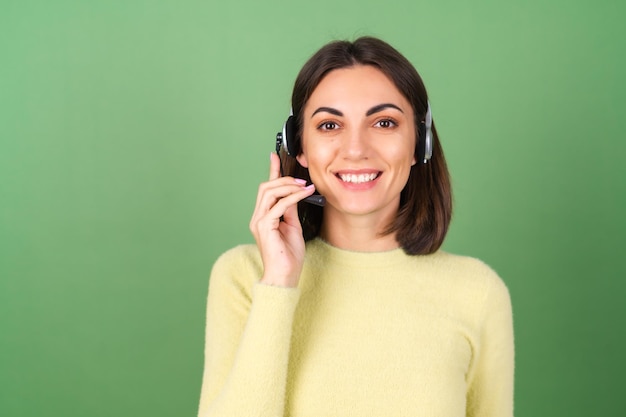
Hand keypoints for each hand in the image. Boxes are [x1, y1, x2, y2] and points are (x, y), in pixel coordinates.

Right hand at [249, 153, 315, 286]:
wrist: (285, 276)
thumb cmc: (289, 257)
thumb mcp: (293, 227)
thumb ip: (290, 210)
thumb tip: (295, 194)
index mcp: (263, 217)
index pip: (266, 190)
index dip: (271, 172)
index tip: (275, 156)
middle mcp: (258, 218)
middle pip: (265, 187)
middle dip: (283, 178)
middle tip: (302, 180)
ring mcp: (260, 222)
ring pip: (269, 193)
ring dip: (289, 186)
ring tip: (305, 187)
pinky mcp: (265, 227)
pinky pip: (279, 205)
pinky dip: (293, 197)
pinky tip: (305, 194)